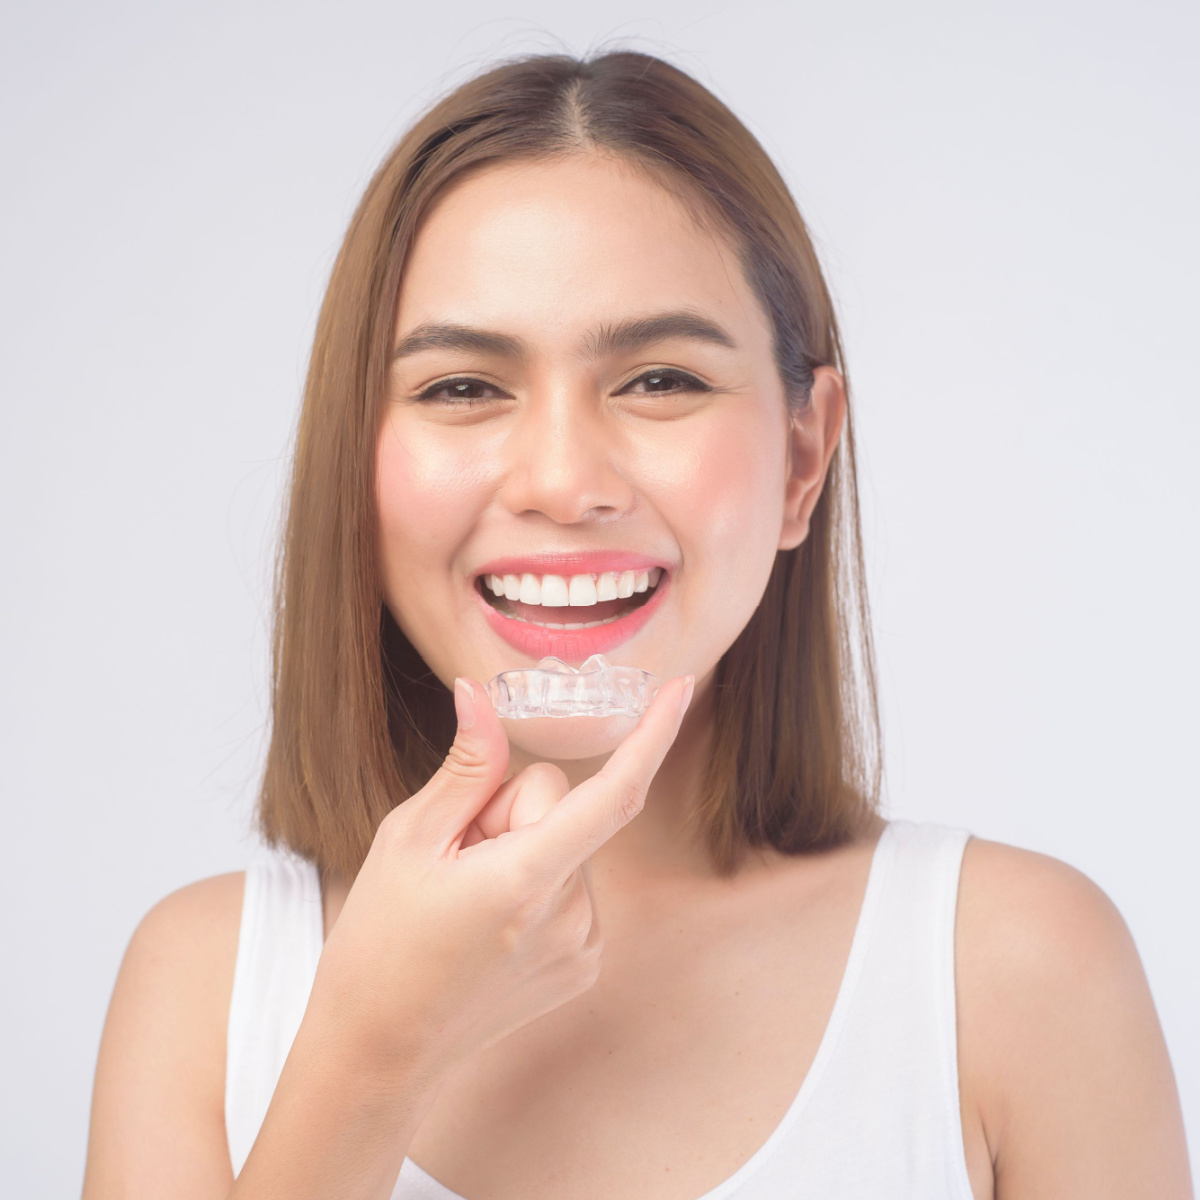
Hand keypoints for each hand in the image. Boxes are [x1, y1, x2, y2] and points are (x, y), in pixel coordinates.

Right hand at [306, 670, 695, 1080]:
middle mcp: (571, 916)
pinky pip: (572, 884)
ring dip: (523, 850)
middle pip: (562, 807)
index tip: (680, 688)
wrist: (378, 1050)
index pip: (613, 795)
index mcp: (526, 880)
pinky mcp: (584, 964)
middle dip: (511, 809)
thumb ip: (465, 768)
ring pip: (567, 845)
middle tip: (456, 856)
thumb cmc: (380, 942)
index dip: (653, 736)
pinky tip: (490, 920)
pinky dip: (537, 883)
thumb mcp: (408, 840)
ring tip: (468, 898)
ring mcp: (583, 946)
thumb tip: (482, 696)